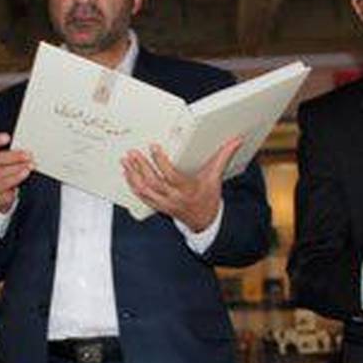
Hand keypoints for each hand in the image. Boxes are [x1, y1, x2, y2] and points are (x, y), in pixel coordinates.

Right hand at [0, 133, 31, 212]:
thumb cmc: (1, 167)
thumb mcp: (2, 155)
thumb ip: (9, 149)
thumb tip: (25, 143)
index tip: (7, 137)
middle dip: (12, 157)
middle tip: (27, 155)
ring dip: (17, 168)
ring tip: (29, 165)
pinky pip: (4, 185)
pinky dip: (16, 178)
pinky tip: (25, 173)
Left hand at [120, 137, 242, 231]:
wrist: (205, 222)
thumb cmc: (209, 197)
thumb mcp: (216, 177)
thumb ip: (223, 157)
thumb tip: (236, 140)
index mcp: (188, 190)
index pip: (171, 176)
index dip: (160, 162)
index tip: (153, 146)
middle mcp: (174, 198)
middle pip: (153, 183)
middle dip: (141, 168)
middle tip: (132, 153)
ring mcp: (165, 204)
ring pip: (144, 191)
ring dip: (133, 176)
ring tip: (126, 161)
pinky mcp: (158, 206)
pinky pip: (142, 197)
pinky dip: (133, 185)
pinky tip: (127, 174)